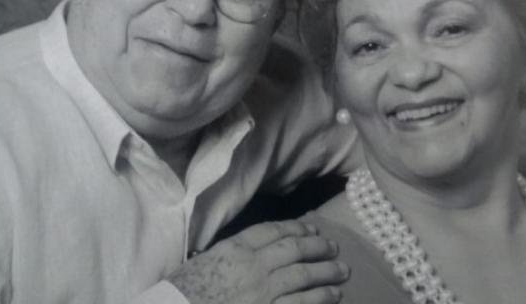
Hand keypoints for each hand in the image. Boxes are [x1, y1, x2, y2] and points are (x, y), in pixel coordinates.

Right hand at [168, 220, 348, 303]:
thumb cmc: (183, 292)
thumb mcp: (204, 262)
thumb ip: (230, 254)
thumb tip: (252, 250)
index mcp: (235, 249)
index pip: (273, 231)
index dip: (297, 228)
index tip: (312, 229)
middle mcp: (253, 267)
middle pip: (294, 250)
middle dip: (318, 248)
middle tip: (334, 248)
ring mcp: (263, 293)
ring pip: (303, 278)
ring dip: (326, 274)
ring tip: (342, 272)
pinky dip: (319, 300)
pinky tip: (333, 297)